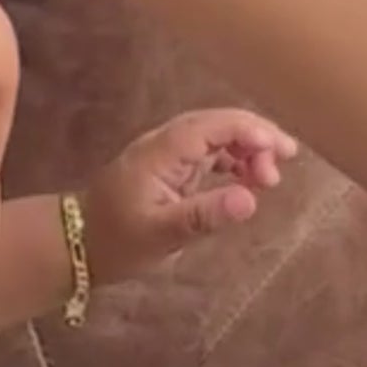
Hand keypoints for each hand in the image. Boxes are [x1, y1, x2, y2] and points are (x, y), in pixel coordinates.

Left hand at [79, 109, 295, 284]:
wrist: (79, 243)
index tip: (278, 148)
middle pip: (215, 123)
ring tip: (270, 178)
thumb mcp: (161, 234)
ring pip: (214, 136)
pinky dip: (233, 160)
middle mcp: (163, 146)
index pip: (208, 127)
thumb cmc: (117, 240)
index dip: (246, 130)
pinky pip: (208, 153)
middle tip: (287, 159)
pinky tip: (250, 180)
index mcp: (159, 153)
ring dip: (246, 148)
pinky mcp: (169, 169)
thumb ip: (204, 216)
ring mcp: (166, 156)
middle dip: (254, 134)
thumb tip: (250, 200)